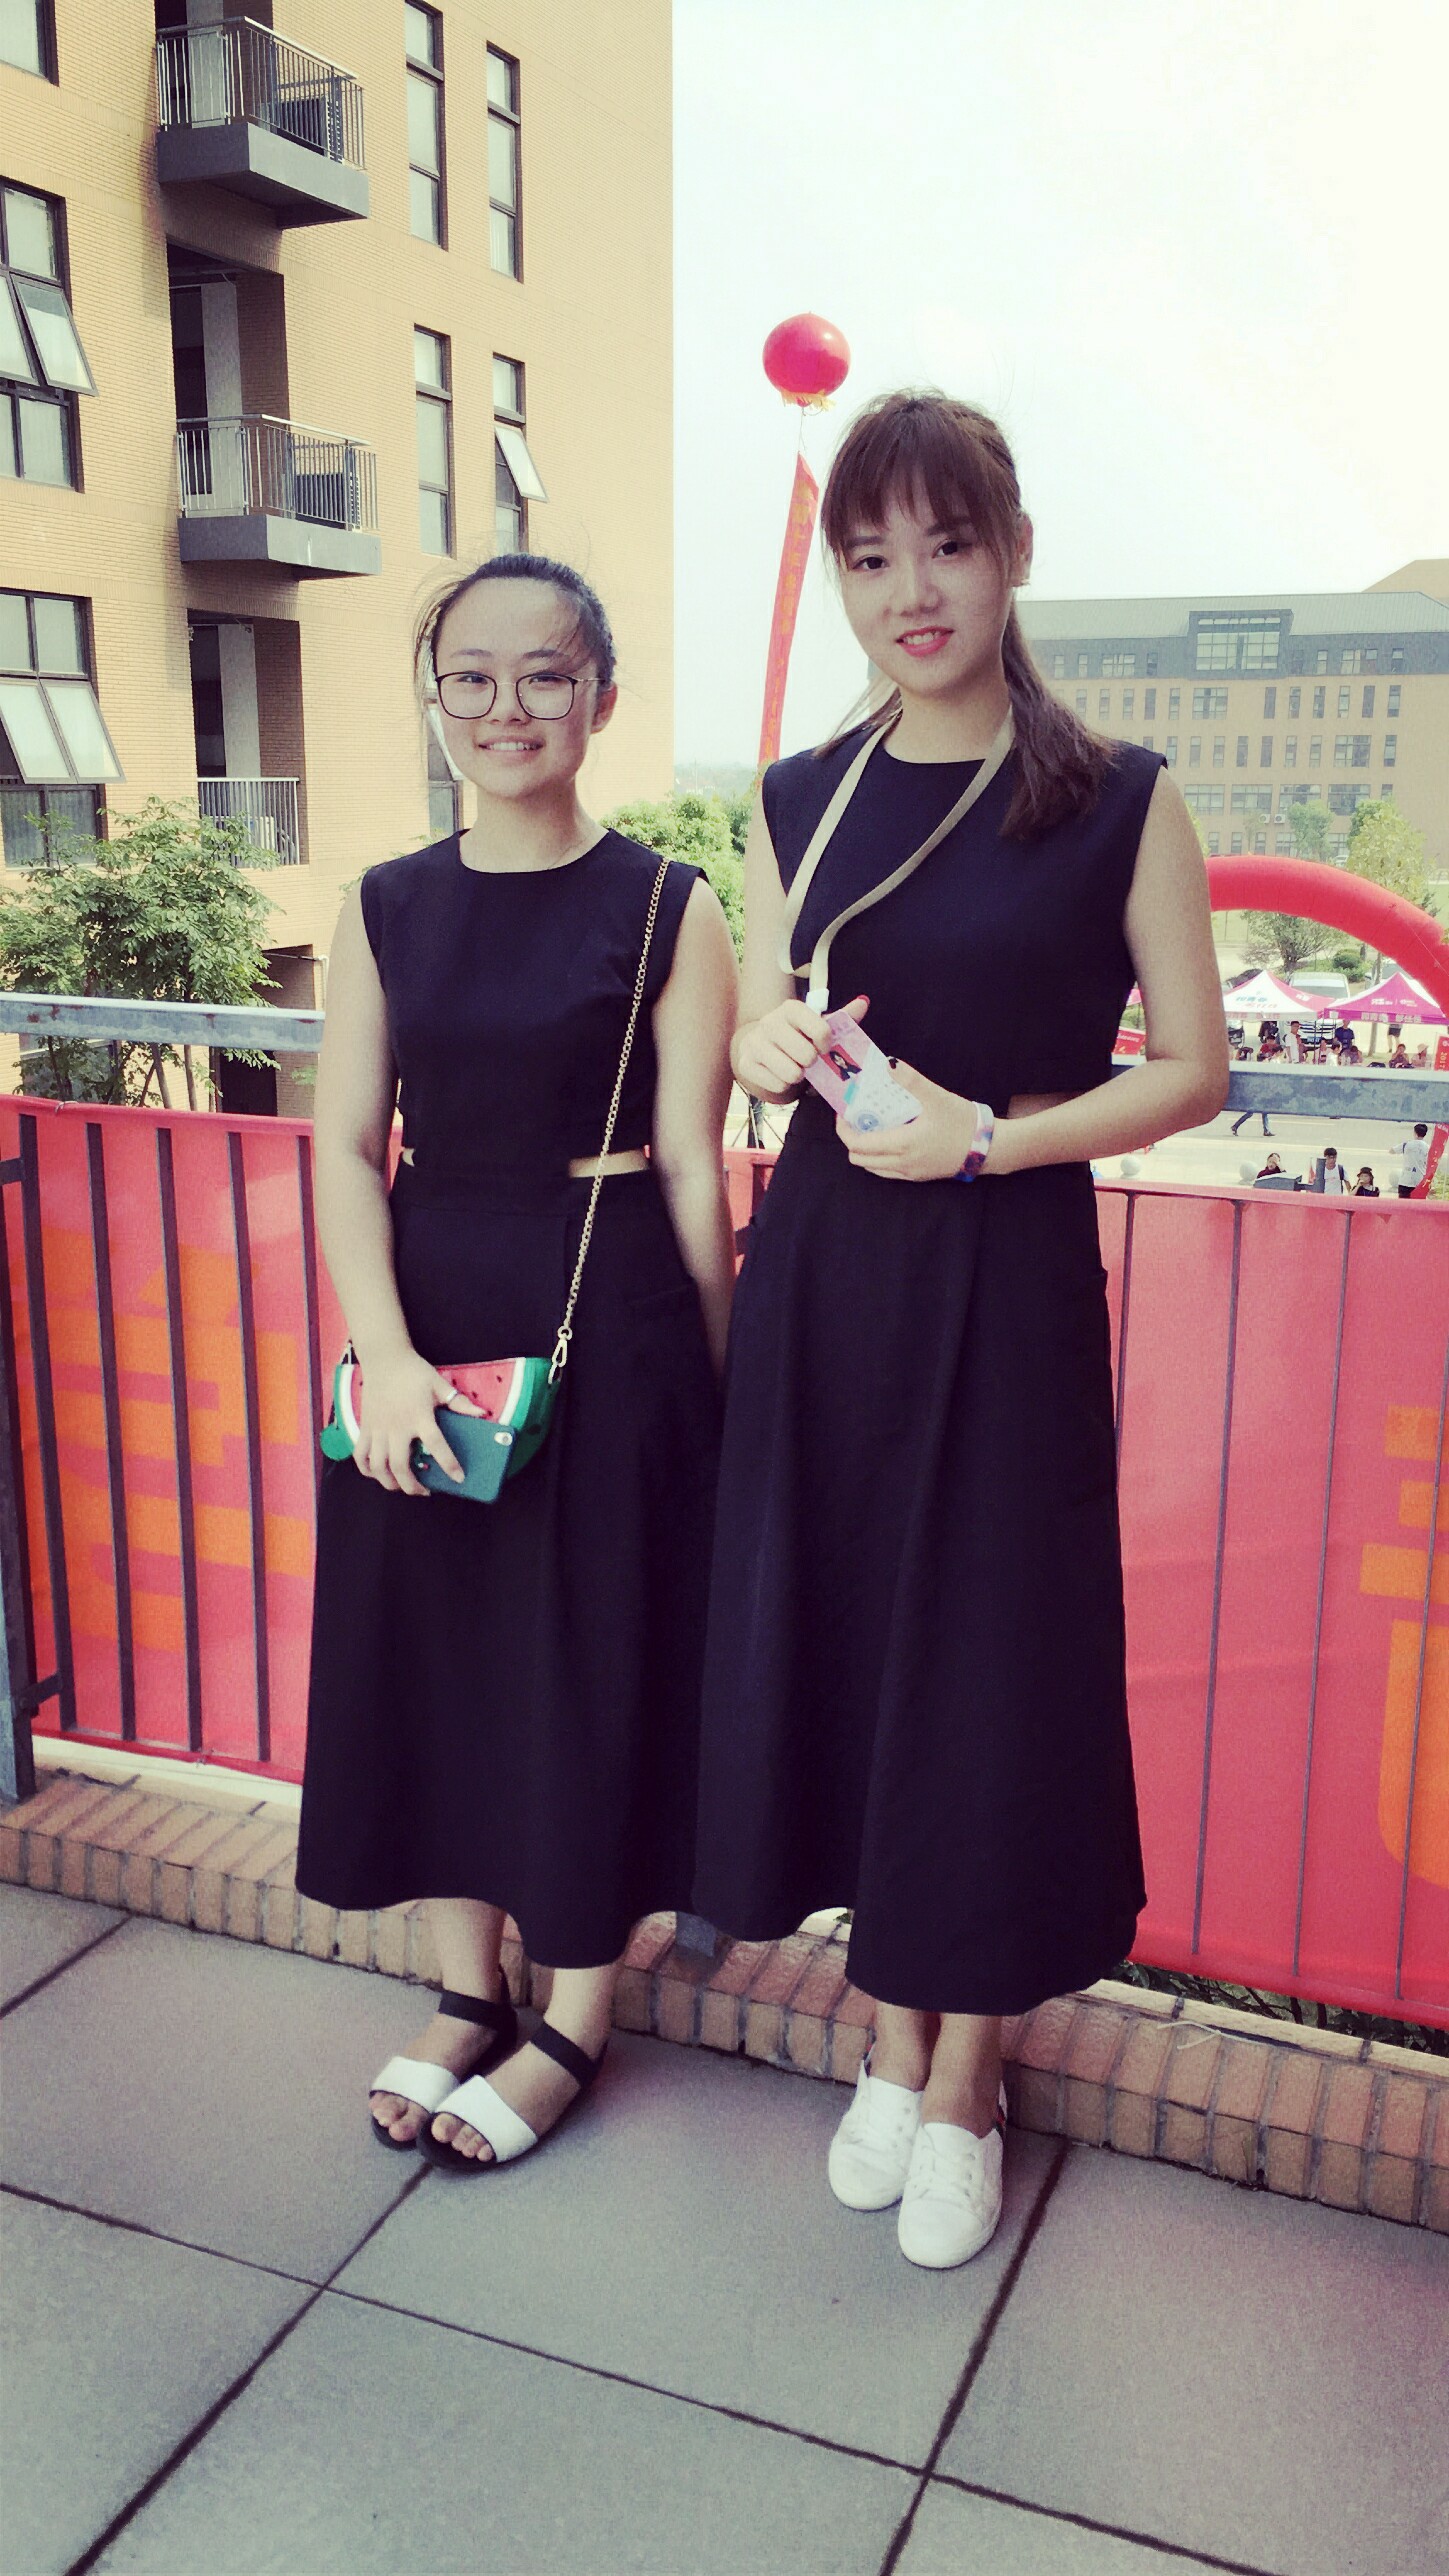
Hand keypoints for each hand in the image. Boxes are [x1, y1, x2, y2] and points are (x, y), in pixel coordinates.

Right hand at [354, 1349, 482, 1495]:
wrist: (384, 1358)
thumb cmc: (414, 1372)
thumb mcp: (440, 1385)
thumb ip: (460, 1403)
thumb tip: (482, 1414)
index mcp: (419, 1416)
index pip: (437, 1446)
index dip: (449, 1464)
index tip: (458, 1478)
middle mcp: (396, 1426)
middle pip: (400, 1466)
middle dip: (412, 1486)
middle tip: (424, 1491)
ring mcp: (377, 1429)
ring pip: (378, 1466)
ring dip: (390, 1483)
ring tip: (402, 1486)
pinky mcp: (364, 1427)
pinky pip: (360, 1455)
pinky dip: (366, 1469)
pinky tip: (378, 1473)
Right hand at [733, 994, 867, 1101]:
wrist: (763, 1048)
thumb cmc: (797, 1036)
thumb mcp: (818, 1025)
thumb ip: (842, 1017)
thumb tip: (863, 1003)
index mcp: (791, 1008)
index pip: (821, 1030)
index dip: (826, 1045)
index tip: (823, 1047)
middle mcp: (769, 1021)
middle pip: (806, 1055)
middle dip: (811, 1062)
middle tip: (806, 1060)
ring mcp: (755, 1042)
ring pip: (791, 1073)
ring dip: (798, 1075)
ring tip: (794, 1067)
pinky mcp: (745, 1063)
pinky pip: (777, 1085)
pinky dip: (783, 1085)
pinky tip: (780, 1074)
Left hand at [837, 1058, 997, 1182]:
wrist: (990, 1149)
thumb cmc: (964, 1123)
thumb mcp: (937, 1098)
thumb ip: (912, 1081)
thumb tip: (889, 1064)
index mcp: (901, 1145)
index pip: (856, 1144)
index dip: (843, 1129)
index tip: (844, 1112)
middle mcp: (901, 1164)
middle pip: (859, 1159)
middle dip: (851, 1139)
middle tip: (856, 1119)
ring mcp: (910, 1173)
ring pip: (873, 1167)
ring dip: (865, 1150)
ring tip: (872, 1127)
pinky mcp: (919, 1176)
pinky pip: (888, 1172)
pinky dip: (880, 1158)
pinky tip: (891, 1138)